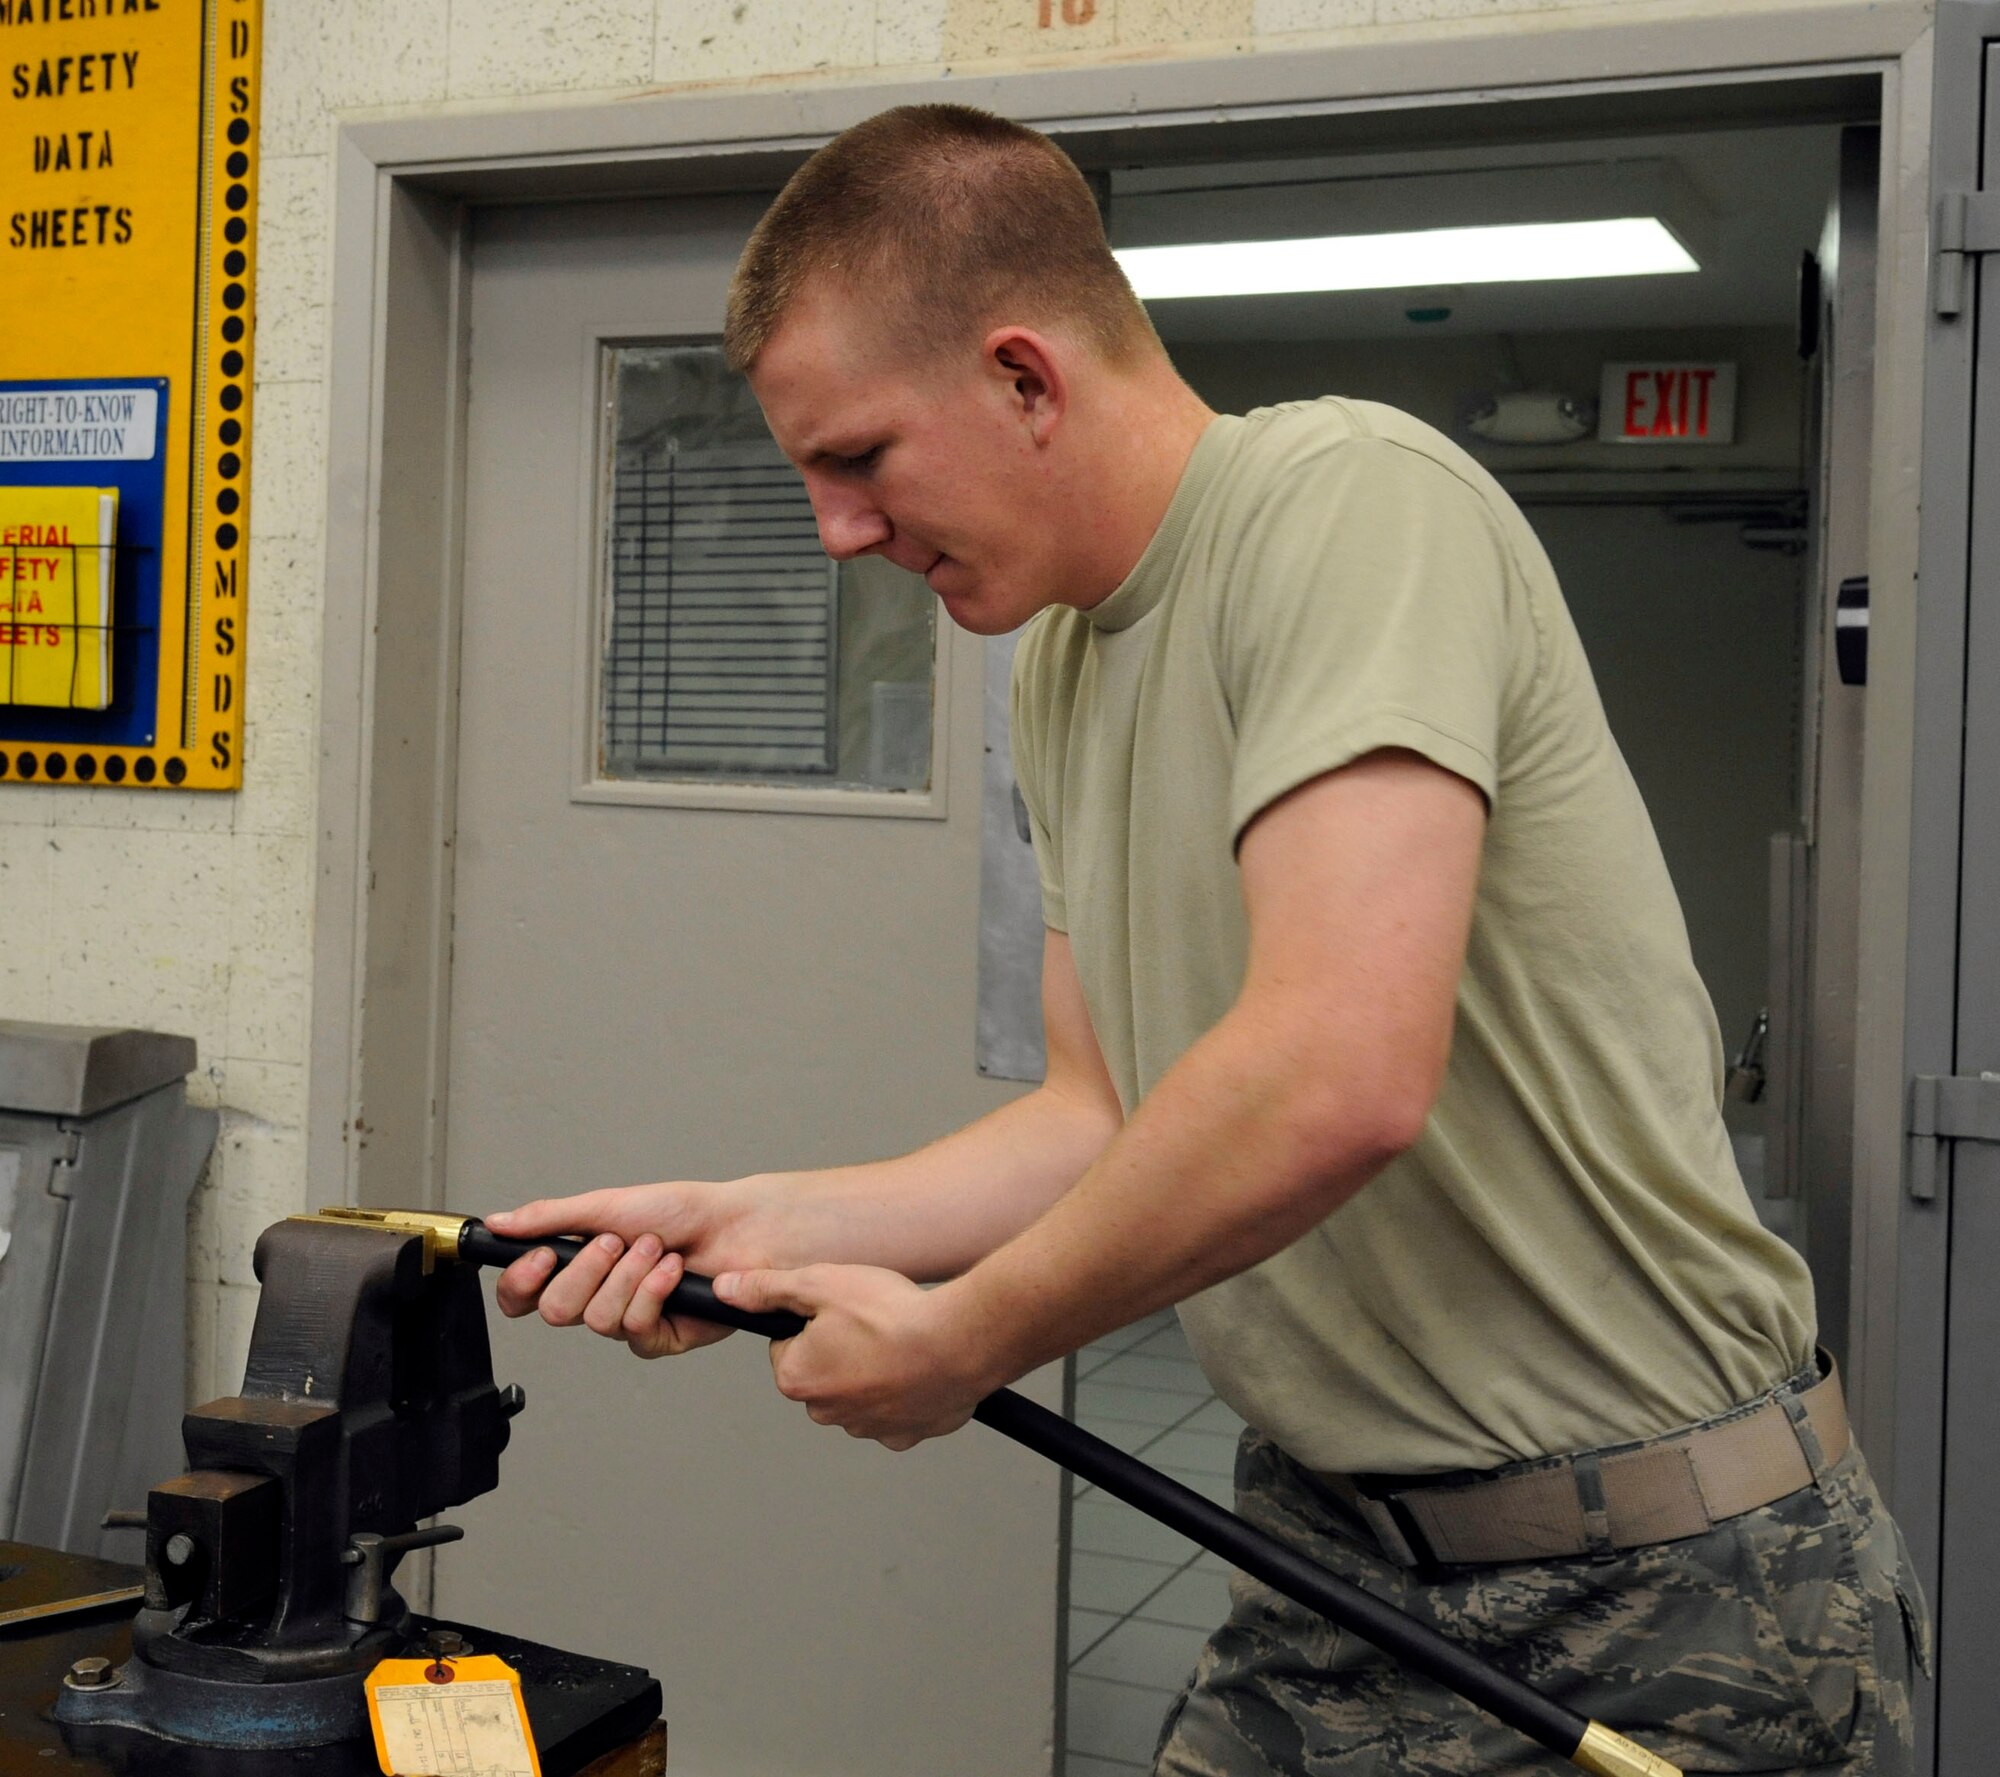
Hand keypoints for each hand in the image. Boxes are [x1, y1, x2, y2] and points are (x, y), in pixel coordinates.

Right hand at [486, 1182, 771, 1358]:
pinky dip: (655, 1293)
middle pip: (556, 1311)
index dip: (522, 1283)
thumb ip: (549, 1218)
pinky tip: (674, 1273)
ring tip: (657, 1249)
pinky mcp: (660, 1338)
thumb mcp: (607, 1205)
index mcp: (578, 1264)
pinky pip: (636, 1331)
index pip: (523, 1295)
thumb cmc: (682, 1210)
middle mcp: (598, 1295)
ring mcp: (627, 1319)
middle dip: (589, 1270)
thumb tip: (499, 1222)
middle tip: (617, 1242)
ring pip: (597, 1321)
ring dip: (629, 1276)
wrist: (737, 1226)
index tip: (544, 1256)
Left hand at [713, 1265, 994, 1450]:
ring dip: (873, 1371)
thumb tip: (725, 1289)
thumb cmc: (891, 1314)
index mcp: (796, 1376)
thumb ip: (767, 1288)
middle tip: (873, 1321)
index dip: (813, 1320)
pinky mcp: (905, 1435)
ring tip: (900, 1340)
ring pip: (860, 1392)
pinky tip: (920, 1366)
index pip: (788, 1345)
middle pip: (823, 1371)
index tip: (841, 1309)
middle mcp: (825, 1411)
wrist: (959, 1342)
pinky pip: (897, 1411)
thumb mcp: (820, 1283)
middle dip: (842, 1348)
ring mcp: (867, 1428)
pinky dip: (906, 1390)